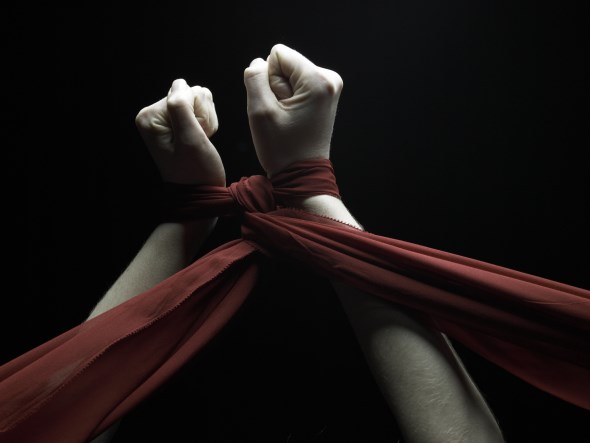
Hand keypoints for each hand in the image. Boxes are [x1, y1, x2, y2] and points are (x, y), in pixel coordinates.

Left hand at [135, 79, 224, 185]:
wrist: (201, 194)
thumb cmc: (197, 171)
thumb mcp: (190, 138)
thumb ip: (182, 107)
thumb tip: (180, 84)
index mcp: (150, 117)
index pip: (183, 91)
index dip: (198, 111)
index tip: (196, 135)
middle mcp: (153, 116)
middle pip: (189, 94)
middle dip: (201, 116)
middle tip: (199, 140)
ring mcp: (164, 121)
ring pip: (197, 102)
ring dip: (205, 121)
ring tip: (200, 142)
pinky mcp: (176, 126)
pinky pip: (198, 112)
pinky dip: (205, 125)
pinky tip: (201, 141)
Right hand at [243, 43, 342, 176]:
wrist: (302, 176)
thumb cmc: (282, 149)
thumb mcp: (260, 112)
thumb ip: (254, 79)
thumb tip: (258, 63)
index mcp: (319, 79)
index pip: (278, 54)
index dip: (269, 80)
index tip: (278, 107)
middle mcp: (329, 79)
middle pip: (285, 64)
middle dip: (276, 89)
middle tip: (283, 117)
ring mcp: (329, 88)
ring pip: (288, 76)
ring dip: (281, 98)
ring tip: (287, 121)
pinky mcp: (324, 97)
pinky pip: (295, 87)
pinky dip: (288, 103)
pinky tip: (292, 121)